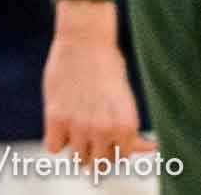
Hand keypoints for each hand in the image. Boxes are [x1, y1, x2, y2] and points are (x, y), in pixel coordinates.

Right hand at [43, 0, 154, 166]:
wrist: (84, 40)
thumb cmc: (107, 66)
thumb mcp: (124, 101)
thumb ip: (127, 128)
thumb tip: (149, 147)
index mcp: (127, 127)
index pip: (119, 158)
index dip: (110, 147)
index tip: (103, 135)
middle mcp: (106, 130)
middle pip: (98, 163)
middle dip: (93, 150)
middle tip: (86, 132)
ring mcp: (80, 126)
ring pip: (77, 158)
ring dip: (74, 145)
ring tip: (72, 125)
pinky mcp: (56, 117)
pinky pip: (53, 147)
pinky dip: (55, 139)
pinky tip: (57, 124)